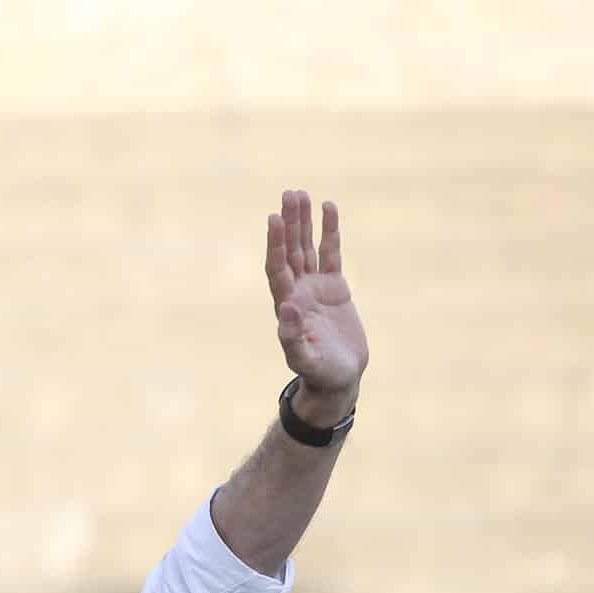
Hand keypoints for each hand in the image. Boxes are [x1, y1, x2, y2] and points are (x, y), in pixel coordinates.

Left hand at [265, 189, 366, 420]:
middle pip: (290, 250)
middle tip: (289, 194)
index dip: (275, 244)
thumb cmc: (319, 373)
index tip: (274, 218)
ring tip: (301, 194)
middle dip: (289, 223)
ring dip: (304, 222)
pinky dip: (330, 232)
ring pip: (307, 247)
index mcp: (286, 306)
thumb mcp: (304, 358)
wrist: (338, 378)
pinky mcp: (335, 287)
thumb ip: (292, 336)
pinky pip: (331, 253)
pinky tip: (329, 208)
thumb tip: (287, 307)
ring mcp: (315, 288)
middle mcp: (297, 291)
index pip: (277, 268)